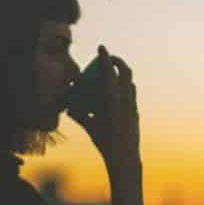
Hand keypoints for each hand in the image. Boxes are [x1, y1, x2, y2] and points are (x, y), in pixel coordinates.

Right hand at [67, 44, 139, 179]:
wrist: (125, 157)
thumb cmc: (105, 143)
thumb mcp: (90, 128)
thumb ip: (79, 115)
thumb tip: (68, 108)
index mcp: (111, 100)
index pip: (109, 72)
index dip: (105, 57)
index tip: (102, 47)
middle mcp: (124, 99)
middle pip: (125, 71)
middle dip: (118, 61)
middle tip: (109, 58)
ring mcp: (132, 105)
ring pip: (130, 82)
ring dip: (122, 75)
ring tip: (113, 75)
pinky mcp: (136, 112)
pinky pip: (131, 94)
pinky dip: (124, 89)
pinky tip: (117, 95)